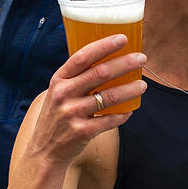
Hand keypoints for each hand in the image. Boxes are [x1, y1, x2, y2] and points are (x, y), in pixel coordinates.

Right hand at [28, 34, 146, 165]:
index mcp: (58, 80)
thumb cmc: (58, 116)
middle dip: (125, 63)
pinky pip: (110, 120)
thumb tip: (108, 59)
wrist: (44, 150)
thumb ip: (76, 78)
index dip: (104, 46)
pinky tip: (131, 109)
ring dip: (130, 89)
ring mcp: (72, 113)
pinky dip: (123, 114)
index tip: (123, 38)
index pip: (82, 57)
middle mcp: (63, 94)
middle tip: (142, 58)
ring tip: (143, 85)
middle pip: (100, 73)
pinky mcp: (82, 131)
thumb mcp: (59, 92)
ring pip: (109, 97)